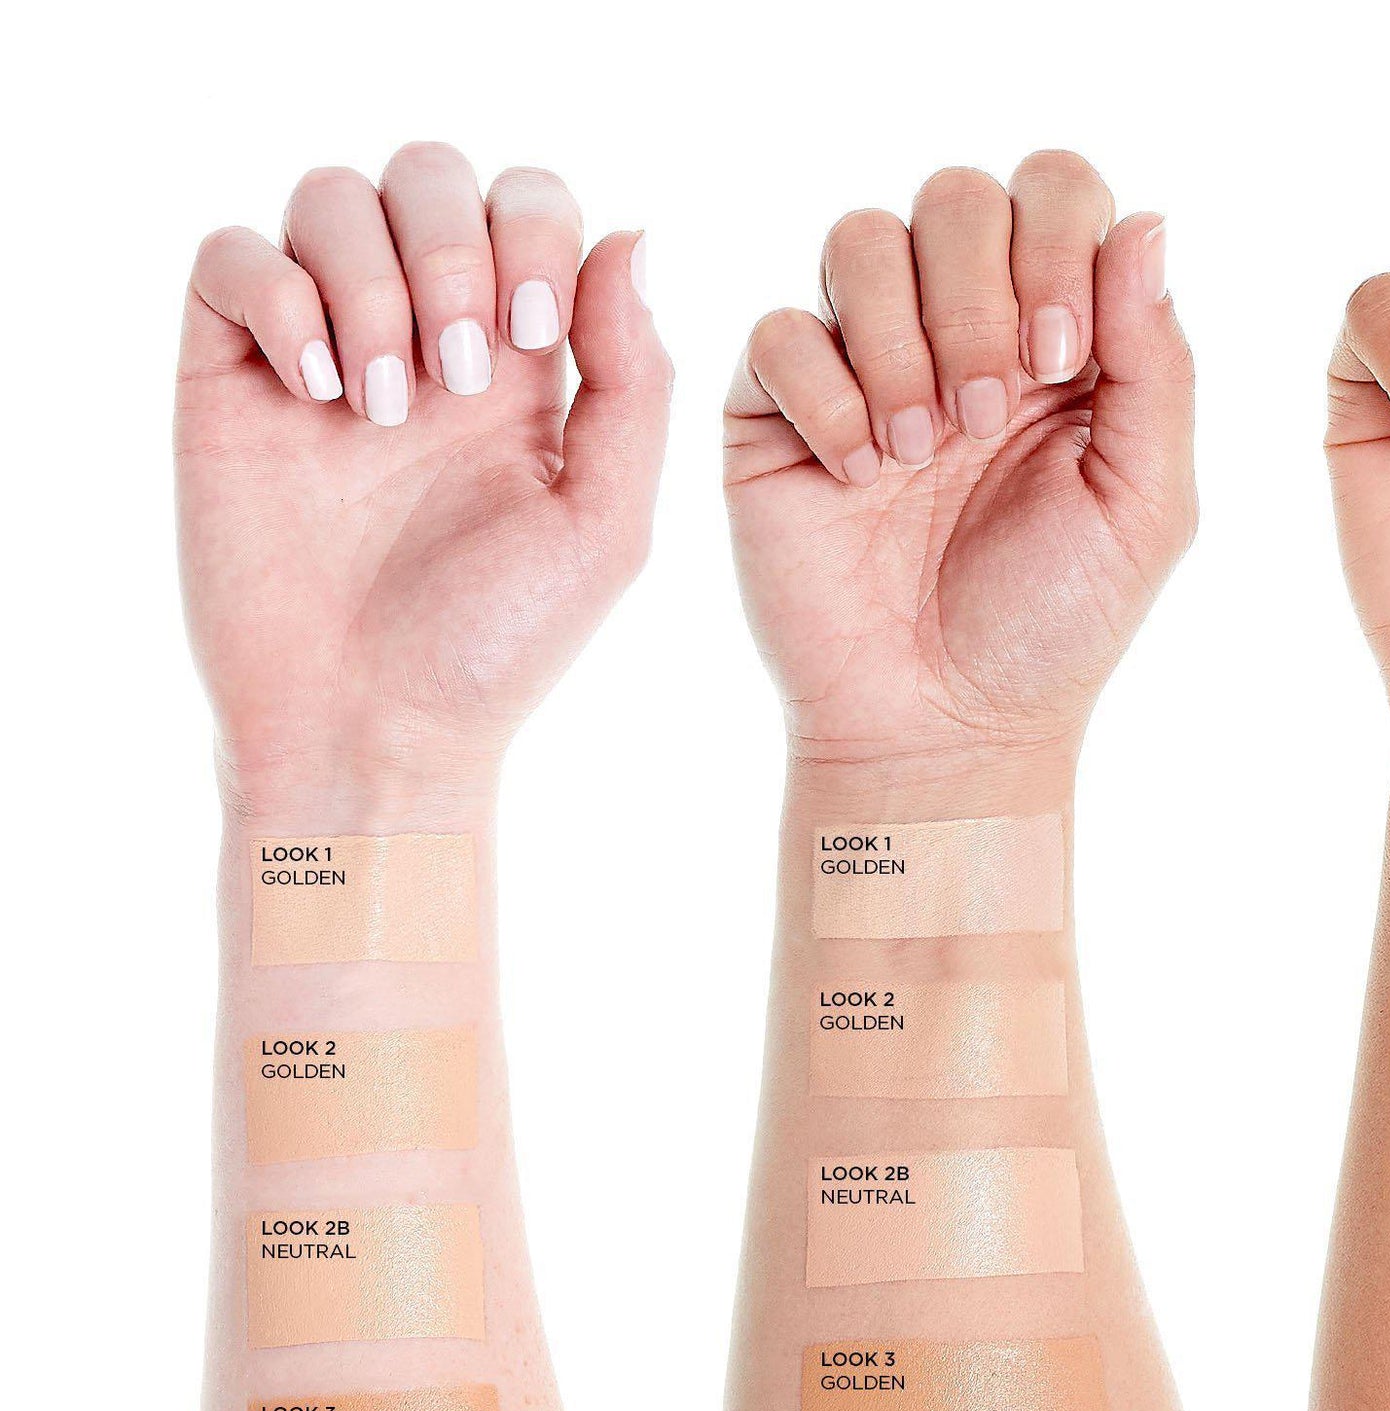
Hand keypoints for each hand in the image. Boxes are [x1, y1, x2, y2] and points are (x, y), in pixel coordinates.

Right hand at [176, 143, 671, 809]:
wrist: (373, 730)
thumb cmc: (495, 648)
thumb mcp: (606, 526)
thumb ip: (634, 383)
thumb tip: (632, 236)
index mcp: (520, 367)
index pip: (530, 208)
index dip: (536, 228)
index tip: (536, 332)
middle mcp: (422, 341)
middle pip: (431, 177)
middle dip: (454, 248)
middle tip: (460, 373)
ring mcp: (324, 353)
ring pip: (332, 196)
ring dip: (368, 282)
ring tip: (383, 410)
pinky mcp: (232, 378)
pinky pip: (234, 256)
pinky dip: (280, 298)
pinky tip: (317, 395)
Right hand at [724, 151, 1192, 772]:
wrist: (940, 727)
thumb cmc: (1051, 629)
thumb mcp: (1144, 504)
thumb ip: (1156, 364)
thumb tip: (1143, 220)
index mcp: (1056, 336)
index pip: (1054, 193)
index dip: (1057, 240)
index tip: (1063, 358)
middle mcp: (958, 331)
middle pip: (955, 197)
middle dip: (978, 295)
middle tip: (989, 415)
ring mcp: (864, 366)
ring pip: (861, 239)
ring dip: (903, 341)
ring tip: (924, 452)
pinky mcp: (778, 414)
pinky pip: (780, 330)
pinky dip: (826, 394)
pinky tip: (857, 477)